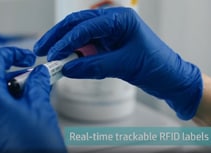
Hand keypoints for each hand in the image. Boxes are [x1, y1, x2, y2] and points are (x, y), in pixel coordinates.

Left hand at [0, 47, 65, 152]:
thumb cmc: (34, 146)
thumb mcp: (40, 107)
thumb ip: (38, 83)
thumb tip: (39, 72)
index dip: (13, 54)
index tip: (27, 56)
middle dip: (18, 74)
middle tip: (37, 77)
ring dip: (16, 88)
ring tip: (36, 93)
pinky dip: (11, 101)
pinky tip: (28, 105)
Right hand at [33, 7, 202, 119]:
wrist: (169, 77)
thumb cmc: (156, 65)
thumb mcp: (124, 65)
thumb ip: (94, 66)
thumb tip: (68, 69)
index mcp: (120, 18)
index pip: (85, 26)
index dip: (66, 40)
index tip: (53, 54)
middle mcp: (112, 22)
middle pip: (77, 24)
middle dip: (57, 36)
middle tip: (41, 49)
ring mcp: (108, 33)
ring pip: (79, 34)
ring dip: (63, 44)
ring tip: (48, 54)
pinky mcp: (107, 44)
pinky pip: (85, 46)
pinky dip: (73, 53)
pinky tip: (64, 59)